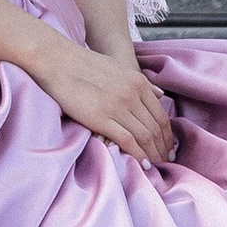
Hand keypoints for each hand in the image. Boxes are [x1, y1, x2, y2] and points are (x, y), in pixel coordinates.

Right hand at [34, 36, 174, 165]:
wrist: (58, 60)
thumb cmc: (85, 64)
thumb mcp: (118, 68)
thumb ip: (139, 82)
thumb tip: (160, 94)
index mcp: (138, 82)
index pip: (161, 115)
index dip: (167, 135)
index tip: (168, 147)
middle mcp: (132, 94)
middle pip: (156, 128)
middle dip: (162, 148)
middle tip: (165, 161)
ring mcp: (117, 106)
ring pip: (145, 136)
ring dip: (153, 154)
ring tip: (156, 166)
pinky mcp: (101, 118)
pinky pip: (127, 140)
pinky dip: (138, 154)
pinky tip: (142, 164)